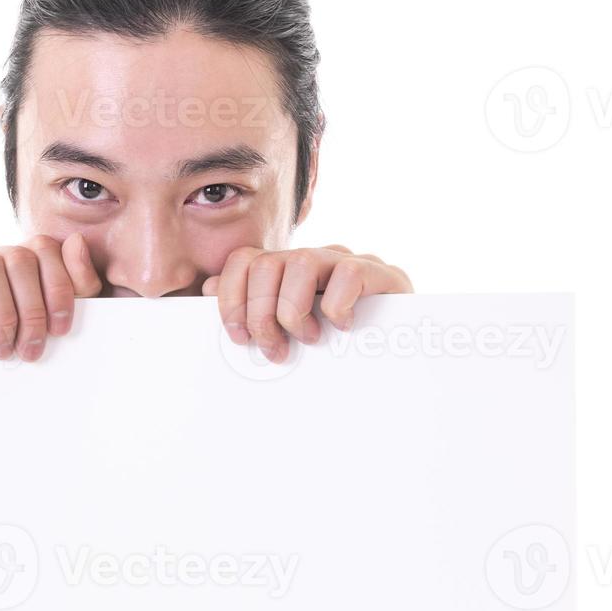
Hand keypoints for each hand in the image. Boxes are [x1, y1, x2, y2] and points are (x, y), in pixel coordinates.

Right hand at [0, 233, 102, 360]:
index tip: (60, 329)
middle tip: (28, 350)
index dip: (59, 287)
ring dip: (0, 313)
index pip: (46, 249)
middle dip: (31, 311)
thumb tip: (77, 242)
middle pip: (20, 260)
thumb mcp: (38, 319)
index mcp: (14, 260)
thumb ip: (73, 284)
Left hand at [203, 246, 412, 363]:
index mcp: (288, 269)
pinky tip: (342, 326)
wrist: (404, 351)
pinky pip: (347, 274)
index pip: (243, 261)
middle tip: (276, 348)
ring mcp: (348, 262)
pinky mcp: (382, 274)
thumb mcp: (290, 329)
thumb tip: (207, 289)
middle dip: (261, 313)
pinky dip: (336, 305)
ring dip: (293, 310)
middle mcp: (314, 259)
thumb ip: (252, 306)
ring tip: (309, 337)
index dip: (232, 299)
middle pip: (266, 263)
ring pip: (299, 263)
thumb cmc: (340, 345)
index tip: (239, 337)